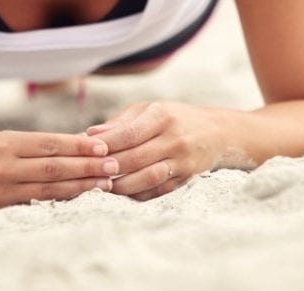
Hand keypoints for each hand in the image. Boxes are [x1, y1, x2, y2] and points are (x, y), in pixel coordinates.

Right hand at [0, 130, 118, 207]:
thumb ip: (41, 144)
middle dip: (87, 166)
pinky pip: (38, 202)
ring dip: (80, 185)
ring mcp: (2, 187)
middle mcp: (4, 164)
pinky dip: (62, 198)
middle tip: (113, 165)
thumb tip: (84, 142)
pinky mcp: (1, 207)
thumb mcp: (9, 140)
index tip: (103, 147)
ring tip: (104, 183)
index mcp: (8, 141)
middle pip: (53, 166)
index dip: (79, 146)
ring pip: (49, 188)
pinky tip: (81, 195)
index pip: (50, 143)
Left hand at [86, 101, 221, 200]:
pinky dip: (139, 193)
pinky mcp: (187, 177)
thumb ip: (120, 122)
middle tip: (90, 173)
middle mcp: (174, 137)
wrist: (216, 132)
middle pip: (136, 157)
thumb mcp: (150, 110)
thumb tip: (90, 134)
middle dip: (110, 167)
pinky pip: (159, 190)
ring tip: (104, 186)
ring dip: (123, 185)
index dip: (106, 144)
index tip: (87, 151)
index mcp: (162, 115)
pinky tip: (124, 192)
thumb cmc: (174, 118)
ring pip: (148, 177)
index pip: (129, 133)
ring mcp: (182, 159)